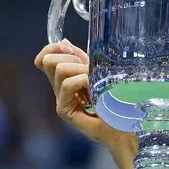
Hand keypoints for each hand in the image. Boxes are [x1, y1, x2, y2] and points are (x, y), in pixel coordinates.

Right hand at [33, 39, 137, 157]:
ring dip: (81, 70)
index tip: (69, 48)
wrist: (125, 126)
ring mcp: (61, 100)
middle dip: (72, 58)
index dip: (52, 49)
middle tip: (89, 71)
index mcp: (65, 78)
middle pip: (48, 61)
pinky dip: (83, 80)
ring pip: (60, 69)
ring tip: (96, 82)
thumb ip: (82, 58)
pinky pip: (67, 85)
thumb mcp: (99, 71)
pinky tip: (95, 89)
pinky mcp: (64, 110)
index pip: (44, 59)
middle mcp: (60, 89)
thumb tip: (64, 42)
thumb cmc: (117, 100)